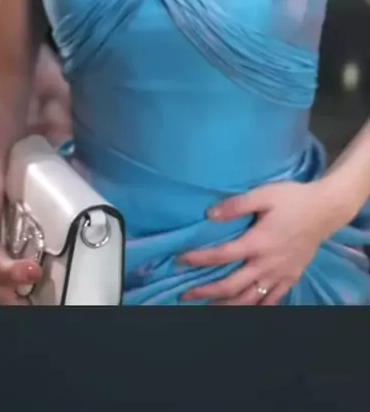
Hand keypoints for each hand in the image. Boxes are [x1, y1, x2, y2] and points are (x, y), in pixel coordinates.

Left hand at [178, 181, 335, 305]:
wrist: (325, 210)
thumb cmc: (293, 199)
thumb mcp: (264, 194)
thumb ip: (236, 205)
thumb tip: (210, 215)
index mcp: (257, 242)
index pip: (222, 255)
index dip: (199, 259)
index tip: (181, 260)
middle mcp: (266, 264)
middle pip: (232, 285)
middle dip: (207, 292)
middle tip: (186, 295)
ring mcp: (279, 274)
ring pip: (250, 299)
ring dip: (227, 306)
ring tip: (208, 310)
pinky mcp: (291, 277)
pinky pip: (272, 300)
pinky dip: (257, 308)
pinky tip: (246, 311)